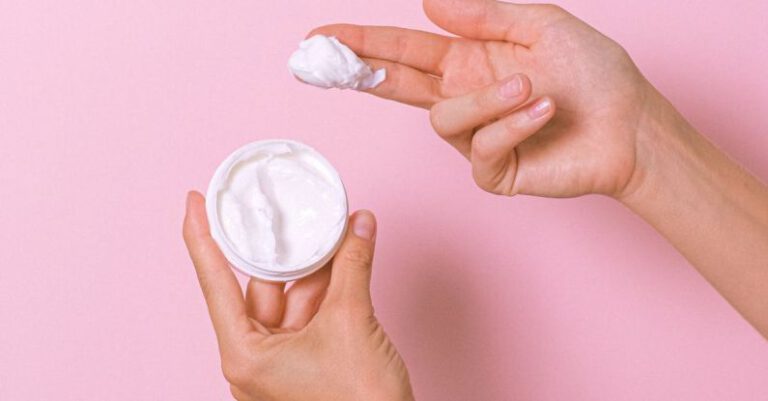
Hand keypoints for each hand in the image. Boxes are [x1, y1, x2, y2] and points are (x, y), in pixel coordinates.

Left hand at [183, 192, 413, 400]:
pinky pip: (309, 315)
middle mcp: (256, 360)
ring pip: (291, 299)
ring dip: (313, 267)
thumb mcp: (352, 320)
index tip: (194, 202)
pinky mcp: (306, 363)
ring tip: (331, 231)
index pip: (215, 282)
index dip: (201, 237)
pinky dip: (326, 288)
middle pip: (259, 287)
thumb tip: (359, 225)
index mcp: (245, 355)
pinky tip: (341, 260)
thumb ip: (352, 266)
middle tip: (279, 209)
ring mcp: (281, 363)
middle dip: (279, 248)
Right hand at [311, 0, 659, 197]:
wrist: (630, 125)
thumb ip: (484, 16)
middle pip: (395, 86)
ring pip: (444, 120)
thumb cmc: (593, 74)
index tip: (320, 37)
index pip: (403, 52)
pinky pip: (481, 148)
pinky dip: (513, 125)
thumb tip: (428, 5)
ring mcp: (476, 138)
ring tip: (531, 87)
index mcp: (469, 62)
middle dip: (360, 70)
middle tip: (326, 59)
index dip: (361, 45)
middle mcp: (464, 99)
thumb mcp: (540, 25)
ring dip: (487, 100)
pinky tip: (543, 111)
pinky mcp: (493, 171)